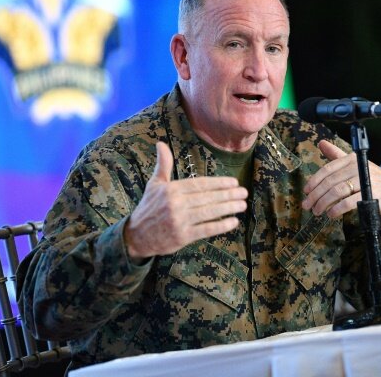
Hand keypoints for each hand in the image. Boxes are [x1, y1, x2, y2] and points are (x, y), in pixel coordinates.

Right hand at [124, 141, 247, 258]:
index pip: (200, 184)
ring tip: (242, 205)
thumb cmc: (149, 207)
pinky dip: (221, 226)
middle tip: (244, 192)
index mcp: (171, 190)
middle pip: (208, 197)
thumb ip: (163, 165)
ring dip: (228, 208)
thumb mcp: (154, 184)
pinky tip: (233, 221)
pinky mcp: (182, 237)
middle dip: (228, 195)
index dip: (218, 183)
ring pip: (209, 213)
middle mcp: (176, 204)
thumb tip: (160, 143)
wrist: (137, 236)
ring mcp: (179, 221)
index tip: (233, 182)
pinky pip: (206, 230)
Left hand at [302, 140, 380, 217]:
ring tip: (317, 211)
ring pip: (336, 192)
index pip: (328, 169)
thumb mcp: (356, 164)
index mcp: (352, 159)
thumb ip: (337, 156)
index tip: (306, 191)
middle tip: (307, 205)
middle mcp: (357, 167)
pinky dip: (336, 209)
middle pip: (330, 182)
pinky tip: (331, 214)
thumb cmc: (374, 179)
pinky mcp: (369, 195)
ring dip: (323, 203)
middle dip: (315, 195)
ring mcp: (364, 181)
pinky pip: (347, 202)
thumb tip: (321, 143)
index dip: (314, 181)